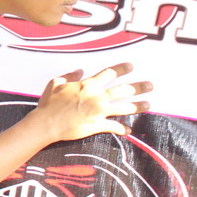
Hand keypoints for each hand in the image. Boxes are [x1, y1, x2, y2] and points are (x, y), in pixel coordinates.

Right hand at [32, 62, 151, 141]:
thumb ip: (69, 76)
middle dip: (139, 87)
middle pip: (124, 90)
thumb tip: (79, 71)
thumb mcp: (55, 83)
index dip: (122, 69)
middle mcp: (97, 97)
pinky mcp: (98, 125)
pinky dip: (123, 129)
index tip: (131, 67)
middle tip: (150, 85)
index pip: (110, 73)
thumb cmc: (49, 103)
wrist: (46, 123)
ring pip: (125, 107)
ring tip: (148, 105)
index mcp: (88, 85)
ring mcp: (99, 111)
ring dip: (138, 106)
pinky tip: (129, 130)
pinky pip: (115, 126)